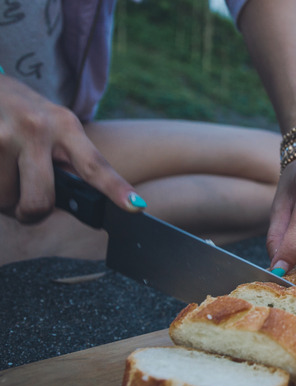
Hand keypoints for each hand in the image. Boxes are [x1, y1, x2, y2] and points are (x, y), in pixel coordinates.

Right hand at [0, 75, 141, 222]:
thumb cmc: (26, 116)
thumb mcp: (56, 128)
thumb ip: (69, 162)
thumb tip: (74, 205)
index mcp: (66, 126)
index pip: (94, 165)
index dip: (116, 189)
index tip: (135, 206)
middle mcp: (36, 129)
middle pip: (41, 200)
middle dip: (32, 213)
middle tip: (27, 208)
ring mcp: (3, 135)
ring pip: (5, 199)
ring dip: (5, 197)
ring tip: (6, 172)